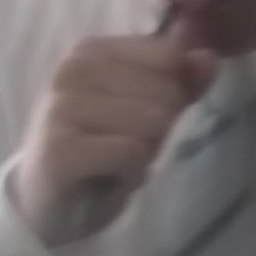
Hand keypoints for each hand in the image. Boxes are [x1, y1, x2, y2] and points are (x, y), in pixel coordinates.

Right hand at [12, 33, 216, 245]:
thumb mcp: (147, 109)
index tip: (138, 115)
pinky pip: (133, 153)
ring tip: (114, 162)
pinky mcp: (61, 149)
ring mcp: (61, 108)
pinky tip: (106, 180)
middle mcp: (72, 69)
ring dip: (145, 154)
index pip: (170, 55)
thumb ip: (181, 80)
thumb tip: (209, 57)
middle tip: (122, 146)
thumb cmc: (101, 151)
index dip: (172, 93)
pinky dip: (131, 175)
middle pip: (166, 92)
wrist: (45, 205)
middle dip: (158, 130)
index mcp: (92, 50)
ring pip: (154, 122)